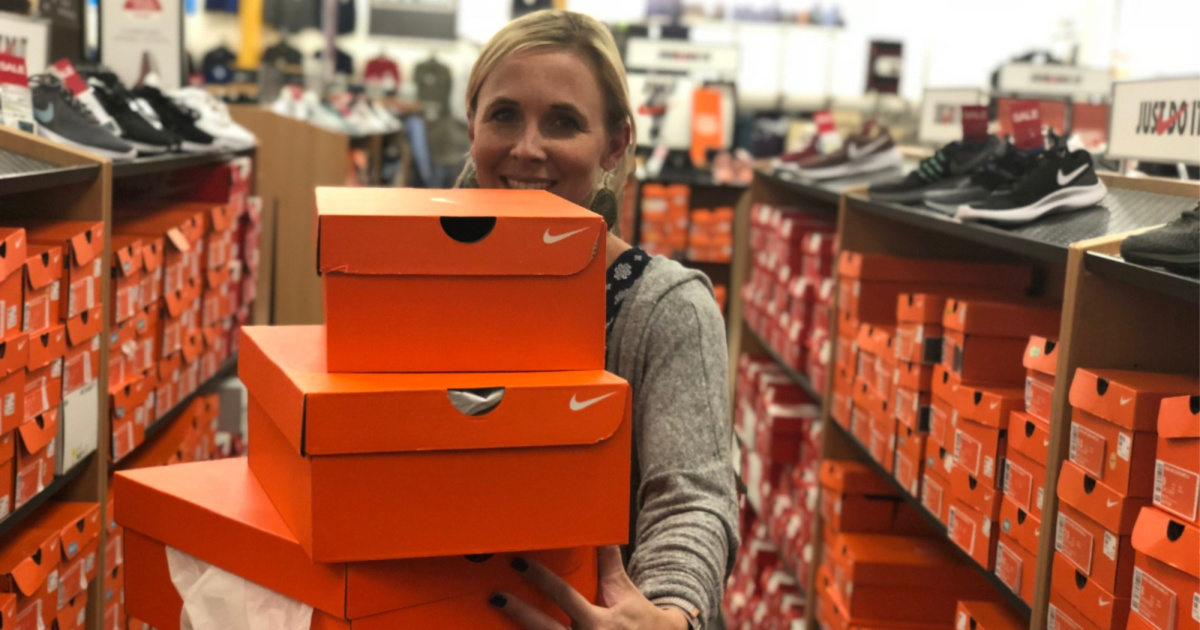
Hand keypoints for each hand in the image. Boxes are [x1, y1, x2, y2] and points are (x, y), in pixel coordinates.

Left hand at [490, 546, 690, 629]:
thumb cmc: (641, 621)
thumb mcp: (627, 594)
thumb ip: (610, 567)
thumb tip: (602, 536)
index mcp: (600, 622)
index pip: (564, 596)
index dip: (541, 579)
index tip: (519, 564)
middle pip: (546, 628)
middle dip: (520, 612)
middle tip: (496, 597)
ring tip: (493, 623)